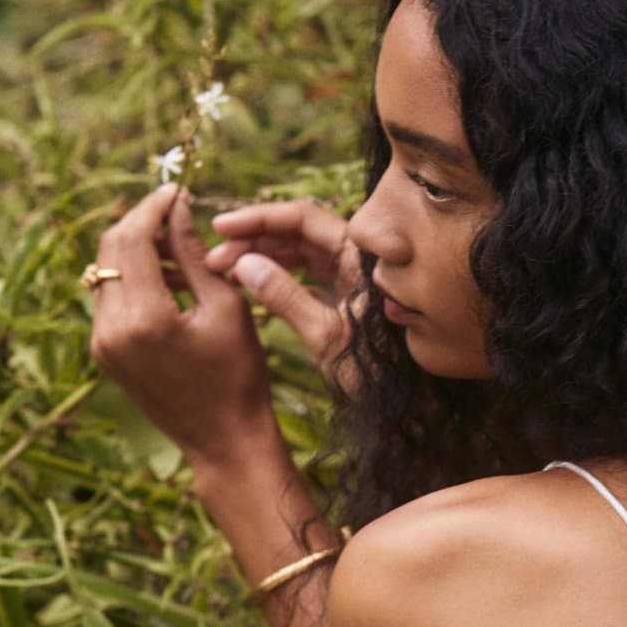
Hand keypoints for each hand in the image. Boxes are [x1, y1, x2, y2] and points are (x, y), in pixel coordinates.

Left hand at [88, 184, 280, 475]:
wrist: (224, 441)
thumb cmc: (238, 377)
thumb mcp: (226, 308)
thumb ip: (193, 254)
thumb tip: (176, 207)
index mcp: (144, 317)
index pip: (132, 237)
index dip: (152, 206)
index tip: (175, 192)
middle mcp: (111, 329)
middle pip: (110, 249)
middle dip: (140, 225)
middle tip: (175, 217)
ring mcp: (102, 343)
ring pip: (105, 272)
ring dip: (135, 252)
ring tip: (178, 256)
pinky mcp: (103, 353)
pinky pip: (108, 300)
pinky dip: (132, 281)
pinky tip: (168, 286)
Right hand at [203, 198, 366, 396]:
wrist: (411, 408)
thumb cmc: (377, 375)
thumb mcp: (326, 337)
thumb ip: (285, 297)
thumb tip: (243, 264)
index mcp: (360, 258)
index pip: (303, 218)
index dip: (259, 219)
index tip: (221, 227)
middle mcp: (358, 262)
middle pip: (299, 233)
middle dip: (255, 241)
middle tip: (214, 259)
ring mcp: (353, 280)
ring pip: (302, 255)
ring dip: (263, 258)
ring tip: (226, 272)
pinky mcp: (347, 301)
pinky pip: (309, 279)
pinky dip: (280, 279)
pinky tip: (251, 286)